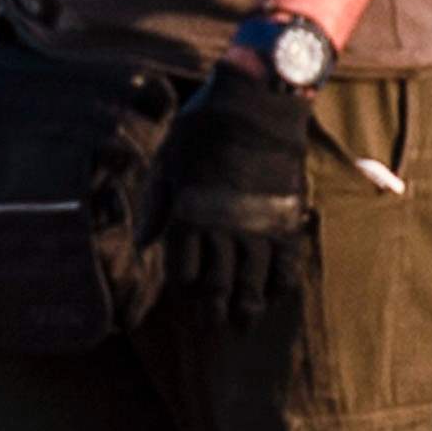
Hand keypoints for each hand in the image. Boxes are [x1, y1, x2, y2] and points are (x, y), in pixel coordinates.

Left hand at [156, 62, 317, 315]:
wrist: (256, 103)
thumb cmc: (203, 127)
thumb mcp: (169, 160)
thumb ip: (159, 204)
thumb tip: (144, 243)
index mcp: (188, 215)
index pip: (184, 272)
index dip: (184, 291)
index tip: (185, 302)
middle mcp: (222, 228)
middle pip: (218, 285)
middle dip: (213, 311)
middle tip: (213, 327)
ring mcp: (258, 225)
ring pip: (253, 282)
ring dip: (247, 308)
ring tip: (243, 325)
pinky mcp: (287, 217)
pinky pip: (287, 263)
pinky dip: (281, 283)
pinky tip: (275, 294)